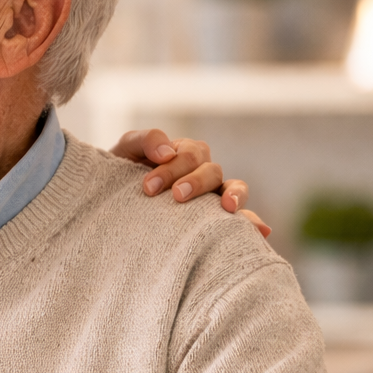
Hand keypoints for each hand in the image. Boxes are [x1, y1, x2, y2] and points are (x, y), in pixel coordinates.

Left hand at [111, 129, 270, 237]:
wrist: (110, 202)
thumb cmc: (119, 174)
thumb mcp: (125, 150)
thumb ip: (145, 140)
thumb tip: (166, 151)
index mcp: (184, 154)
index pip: (190, 154)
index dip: (173, 168)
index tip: (148, 186)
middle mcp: (201, 172)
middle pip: (211, 170)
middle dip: (195, 181)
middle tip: (176, 196)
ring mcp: (210, 195)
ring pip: (233, 188)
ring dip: (233, 196)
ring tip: (228, 208)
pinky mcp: (212, 219)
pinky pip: (240, 218)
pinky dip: (252, 221)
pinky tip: (262, 232)